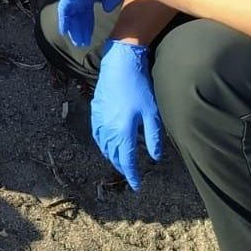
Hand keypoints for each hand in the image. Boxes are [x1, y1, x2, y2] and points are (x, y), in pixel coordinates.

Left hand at [56, 0, 130, 47]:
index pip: (86, 9)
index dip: (87, 22)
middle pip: (78, 12)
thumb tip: (106, 8)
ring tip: (77, 42)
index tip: (88, 35)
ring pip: (70, 12)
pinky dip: (65, 21)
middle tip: (81, 42)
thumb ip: (109, 1)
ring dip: (73, 28)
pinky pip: (65, 9)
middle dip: (80, 28)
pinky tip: (65, 32)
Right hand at [90, 40, 163, 190]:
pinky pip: (97, 134)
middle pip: (113, 156)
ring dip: (111, 157)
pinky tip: (106, 143)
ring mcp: (99, 120)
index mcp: (123, 132)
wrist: (119, 64)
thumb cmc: (139, 88)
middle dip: (122, 167)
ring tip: (120, 162)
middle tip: (130, 174)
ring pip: (103, 146)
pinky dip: (102, 144)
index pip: (127, 160)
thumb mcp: (152, 113)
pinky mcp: (95, 110)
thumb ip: (154, 138)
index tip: (137, 185)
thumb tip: (155, 158)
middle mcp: (108, 129)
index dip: (132, 175)